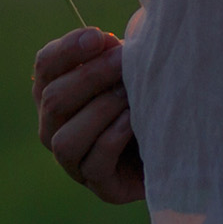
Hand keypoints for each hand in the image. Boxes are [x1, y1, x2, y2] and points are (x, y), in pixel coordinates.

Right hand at [33, 26, 144, 203]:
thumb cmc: (147, 95)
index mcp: (54, 91)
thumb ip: (112, 54)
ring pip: (65, 139)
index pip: (45, 65)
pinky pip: (94, 164)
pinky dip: (112, 137)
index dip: (68, 49)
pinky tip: (133, 120)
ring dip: (99, 111)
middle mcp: (54, 128)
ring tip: (129, 95)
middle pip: (53, 99)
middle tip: (124, 62)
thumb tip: (103, 42)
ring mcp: (73, 161)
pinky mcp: (100, 186)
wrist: (177, 140)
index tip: (99, 37)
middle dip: (91, 76)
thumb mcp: (128, 69)